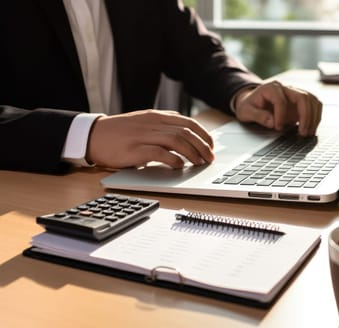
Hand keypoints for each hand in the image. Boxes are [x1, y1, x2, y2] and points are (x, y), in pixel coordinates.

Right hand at [86, 109, 213, 168]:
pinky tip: (180, 166)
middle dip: (202, 146)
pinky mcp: (134, 149)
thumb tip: (185, 129)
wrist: (92, 135)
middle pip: (186, 132)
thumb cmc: (119, 132)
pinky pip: (159, 153)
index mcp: (156, 116)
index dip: (204, 134)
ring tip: (199, 163)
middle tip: (209, 158)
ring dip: (192, 153)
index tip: (211, 146)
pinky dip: (173, 159)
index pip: (188, 122)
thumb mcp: (143, 121)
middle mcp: (152, 124)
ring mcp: (143, 135)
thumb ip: (162, 124)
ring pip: (176, 140)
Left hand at [234, 81, 321, 136]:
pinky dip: (315, 117)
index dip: (281, 116)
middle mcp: (286, 88)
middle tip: (302, 133)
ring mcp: (295, 94)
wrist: (252, 102)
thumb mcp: (246, 111)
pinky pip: (314, 106)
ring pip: (312, 100)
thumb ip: (258, 116)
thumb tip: (272, 122)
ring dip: (313, 117)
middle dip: (305, 116)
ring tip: (308, 133)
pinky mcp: (300, 102)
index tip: (278, 128)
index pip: (281, 100)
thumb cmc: (249, 106)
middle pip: (303, 97)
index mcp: (271, 88)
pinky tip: (311, 129)